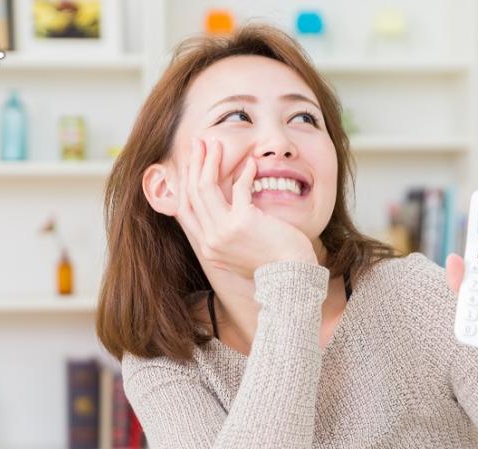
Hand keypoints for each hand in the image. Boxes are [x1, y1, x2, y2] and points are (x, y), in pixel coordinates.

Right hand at [174, 137, 316, 278]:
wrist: (292, 277)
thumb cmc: (274, 263)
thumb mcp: (241, 253)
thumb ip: (228, 235)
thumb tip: (227, 212)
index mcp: (208, 248)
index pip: (185, 210)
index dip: (185, 183)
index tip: (190, 163)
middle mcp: (210, 241)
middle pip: (191, 194)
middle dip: (193, 164)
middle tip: (198, 143)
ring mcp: (223, 232)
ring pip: (205, 188)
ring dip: (209, 162)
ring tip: (215, 143)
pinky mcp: (242, 222)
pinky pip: (238, 189)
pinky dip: (244, 174)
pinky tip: (251, 164)